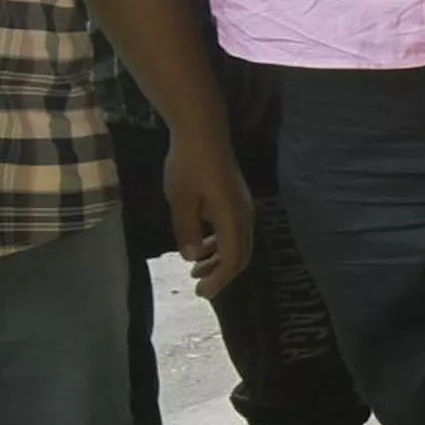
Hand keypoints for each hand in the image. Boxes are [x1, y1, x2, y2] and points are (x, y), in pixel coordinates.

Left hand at [160, 119, 253, 296]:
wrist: (202, 131)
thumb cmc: (189, 165)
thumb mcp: (181, 201)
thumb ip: (186, 231)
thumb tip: (191, 258)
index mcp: (232, 219)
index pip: (232, 260)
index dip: (219, 280)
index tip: (202, 293)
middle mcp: (244, 215)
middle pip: (241, 255)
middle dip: (222, 275)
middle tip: (200, 287)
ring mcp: (242, 205)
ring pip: (238, 243)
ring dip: (219, 259)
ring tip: (196, 269)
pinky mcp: (236, 197)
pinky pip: (234, 230)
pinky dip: (219, 243)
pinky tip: (201, 244)